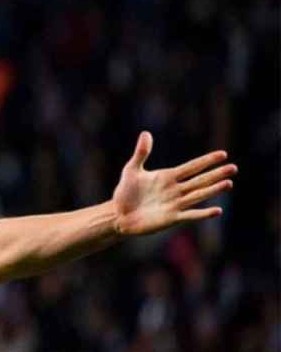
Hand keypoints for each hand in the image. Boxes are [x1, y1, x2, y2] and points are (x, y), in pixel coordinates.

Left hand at [112, 132, 235, 235]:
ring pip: (198, 195)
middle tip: (233, 168)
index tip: (223, 154)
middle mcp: (175, 190)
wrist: (118, 214)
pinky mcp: (171, 218)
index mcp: (168, 177)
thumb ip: (141, 153)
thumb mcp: (131, 170)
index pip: (192, 167)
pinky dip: (203, 214)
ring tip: (228, 183)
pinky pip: (190, 215)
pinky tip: (217, 211)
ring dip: (213, 190)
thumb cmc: (125, 192)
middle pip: (200, 180)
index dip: (206, 161)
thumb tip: (145, 133)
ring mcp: (175, 204)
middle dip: (216, 174)